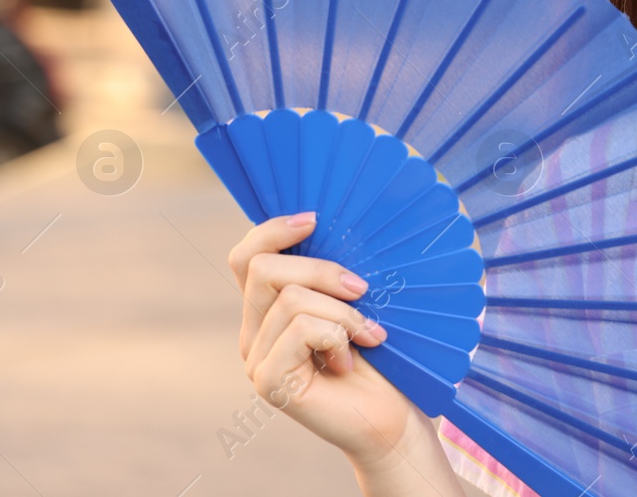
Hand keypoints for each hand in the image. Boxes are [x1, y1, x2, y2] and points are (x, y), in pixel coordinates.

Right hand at [226, 212, 448, 477]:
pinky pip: (301, 329)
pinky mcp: (269, 380)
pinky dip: (337, 336)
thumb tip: (326, 223)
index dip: (273, 230)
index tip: (315, 220)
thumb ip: (330, 274)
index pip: (245, 257)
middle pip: (264, 269)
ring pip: (290, 299)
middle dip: (321, 270)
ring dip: (341, 312)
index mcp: (269, 307)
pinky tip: (349, 360)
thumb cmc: (378, 356)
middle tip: (363, 290)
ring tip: (366, 335)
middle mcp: (254, 330)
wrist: (391, 416)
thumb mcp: (353, 302)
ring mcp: (256, 358)